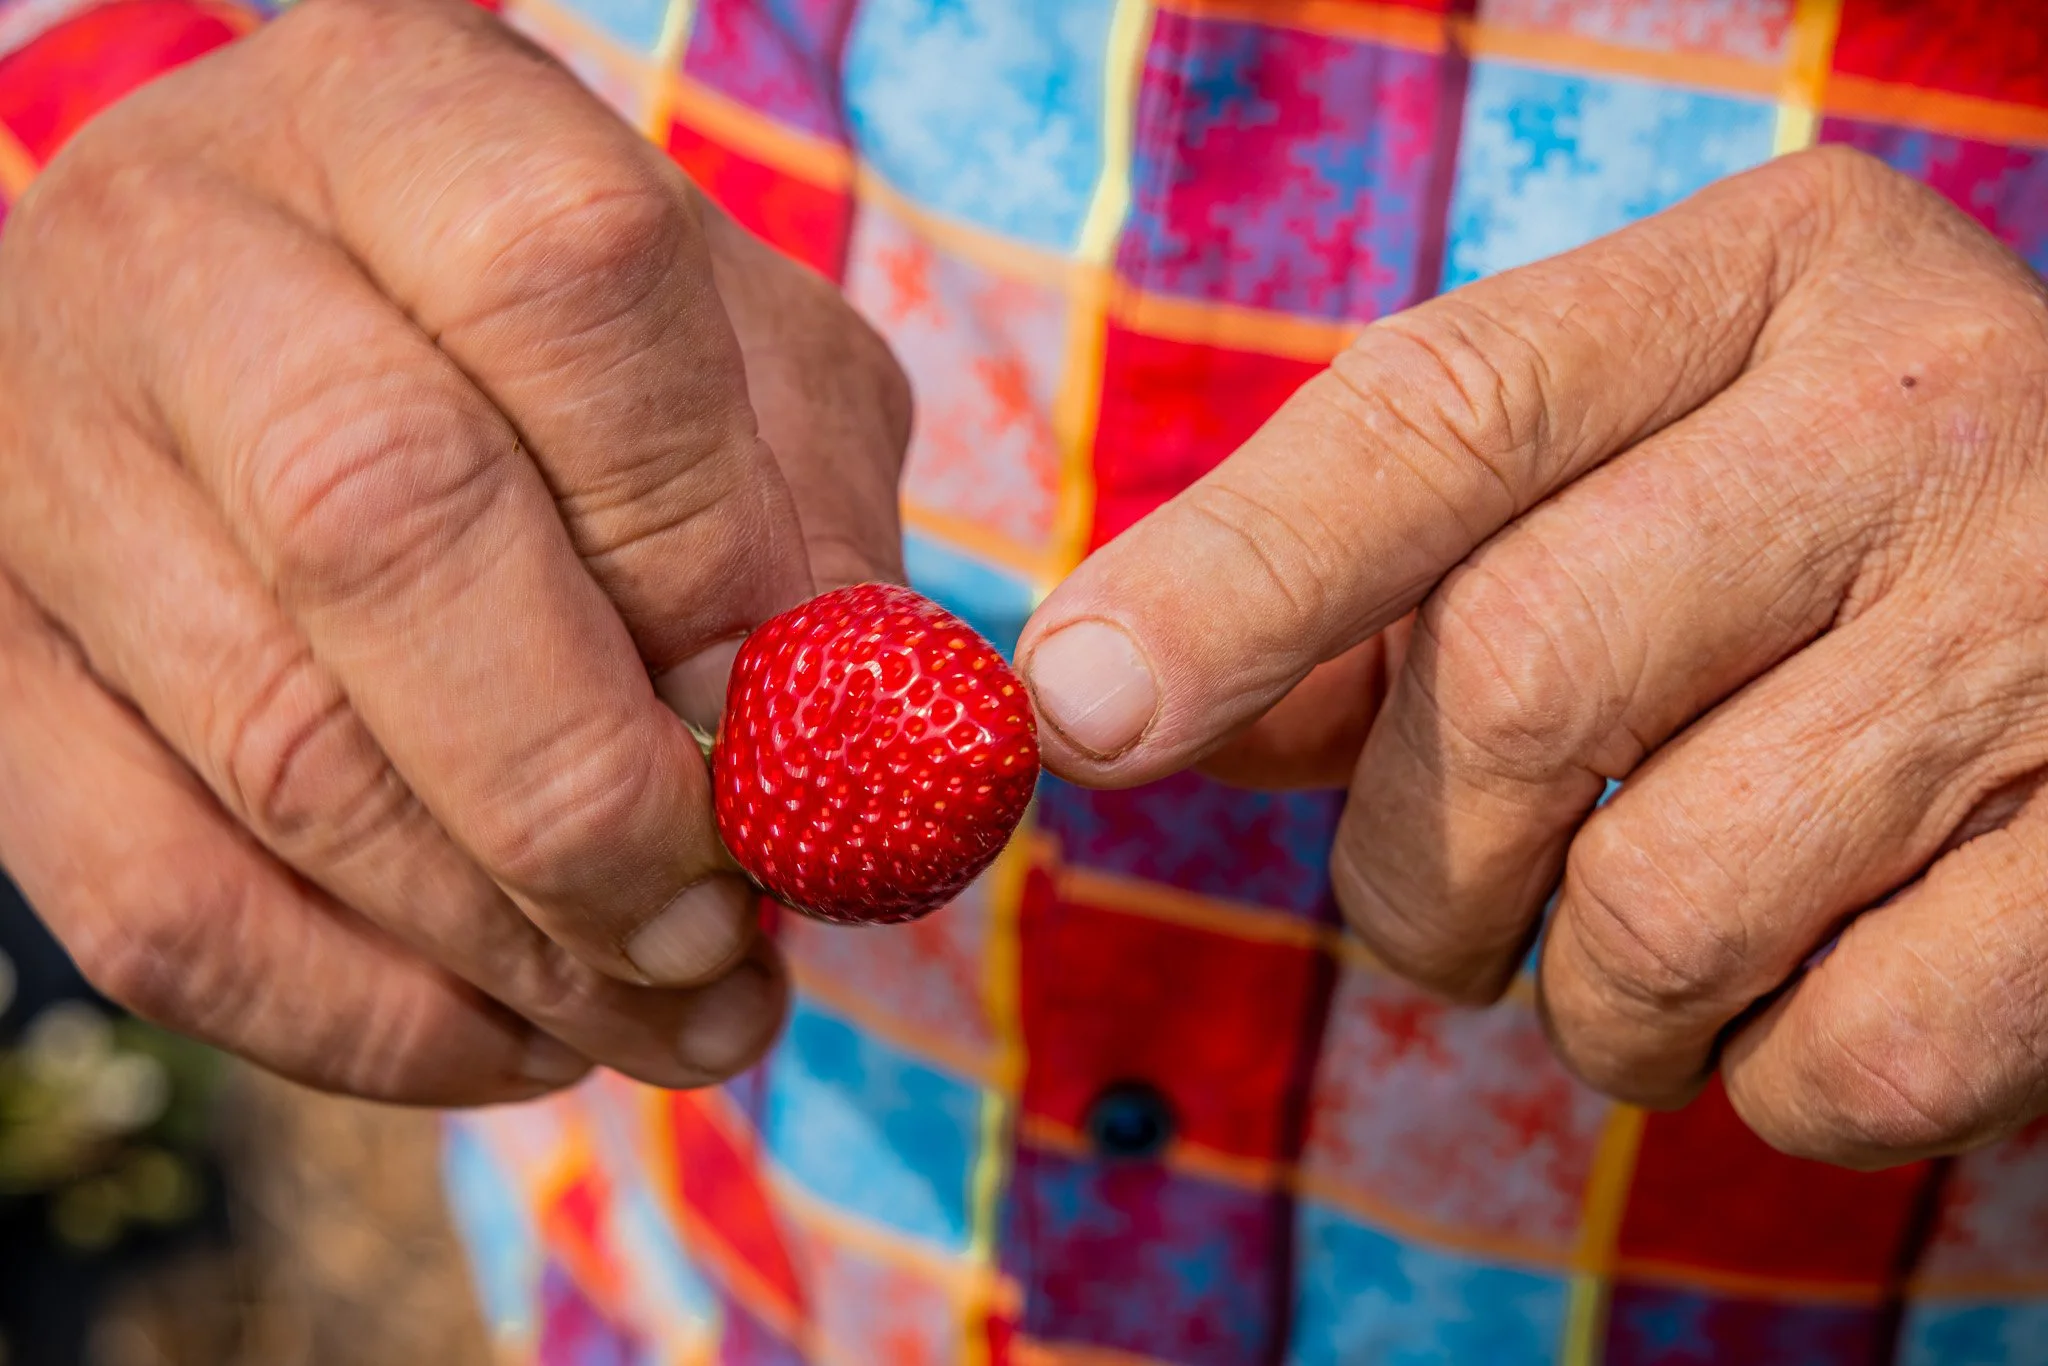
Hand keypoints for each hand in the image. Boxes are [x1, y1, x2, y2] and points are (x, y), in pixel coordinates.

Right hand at [0, 0, 908, 1102]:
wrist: (278, 336)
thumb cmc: (572, 352)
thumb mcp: (736, 358)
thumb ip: (804, 513)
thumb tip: (837, 749)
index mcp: (407, 120)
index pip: (566, 282)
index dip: (701, 530)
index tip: (801, 713)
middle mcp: (184, 260)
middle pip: (383, 526)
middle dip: (595, 786)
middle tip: (729, 921)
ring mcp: (41, 465)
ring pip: (281, 757)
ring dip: (520, 944)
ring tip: (686, 1006)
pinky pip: (161, 911)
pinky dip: (378, 1023)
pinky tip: (529, 1034)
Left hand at [1021, 146, 2047, 1168]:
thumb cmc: (1818, 554)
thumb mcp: (1621, 478)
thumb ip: (1377, 574)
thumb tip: (1114, 690)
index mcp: (1761, 282)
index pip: (1441, 413)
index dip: (1235, 578)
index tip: (1080, 708)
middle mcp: (1921, 414)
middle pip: (1515, 676)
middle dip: (1419, 867)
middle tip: (1446, 916)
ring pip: (1660, 906)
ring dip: (1595, 999)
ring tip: (1654, 949)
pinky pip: (1844, 1057)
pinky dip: (1771, 1079)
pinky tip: (1813, 986)